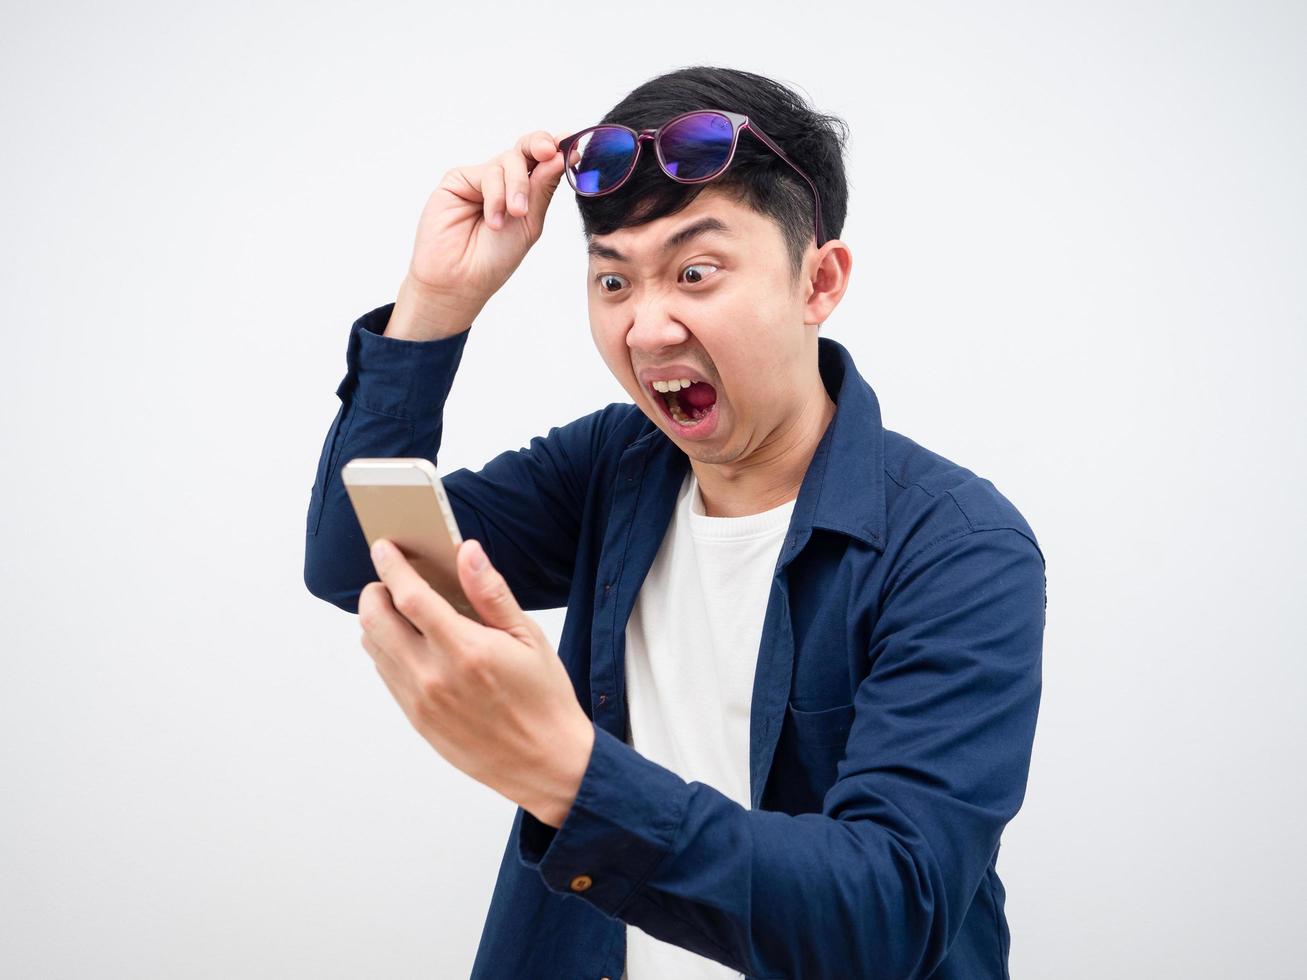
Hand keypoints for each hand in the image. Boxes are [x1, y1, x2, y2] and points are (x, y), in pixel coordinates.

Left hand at [357, 535, 593, 826]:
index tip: (384, 548)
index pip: (409, 596)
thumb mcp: (528, 637)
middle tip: (388, 579)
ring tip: (398, 608)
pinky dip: (387, 649)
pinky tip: (409, 642)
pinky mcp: (416, 719)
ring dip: (377, 620)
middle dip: (375, 591)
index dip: (391, 567)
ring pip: (374, 647)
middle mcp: (434, 676)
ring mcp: (420, 701)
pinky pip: (385, 674)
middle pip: (375, 619)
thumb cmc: (543, 698)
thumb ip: (491, 593)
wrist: (546, 762)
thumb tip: (467, 552)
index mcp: (465, 649)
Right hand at [392, 128, 574, 337]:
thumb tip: (560, 155)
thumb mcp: (530, 222)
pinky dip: (496, 196)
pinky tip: (494, 220)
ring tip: (514, 215)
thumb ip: (542, 188)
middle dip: (541, 146)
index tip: (572, 144)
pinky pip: (487, 173)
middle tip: (550, 153)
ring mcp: (482, 178)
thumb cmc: (495, 258)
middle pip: (527, 148)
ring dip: (516, 187)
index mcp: (526, 191)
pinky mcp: (459, 179)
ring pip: (509, 160)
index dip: (558, 150)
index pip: (543, 162)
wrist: (462, 278)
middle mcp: (504, 180)